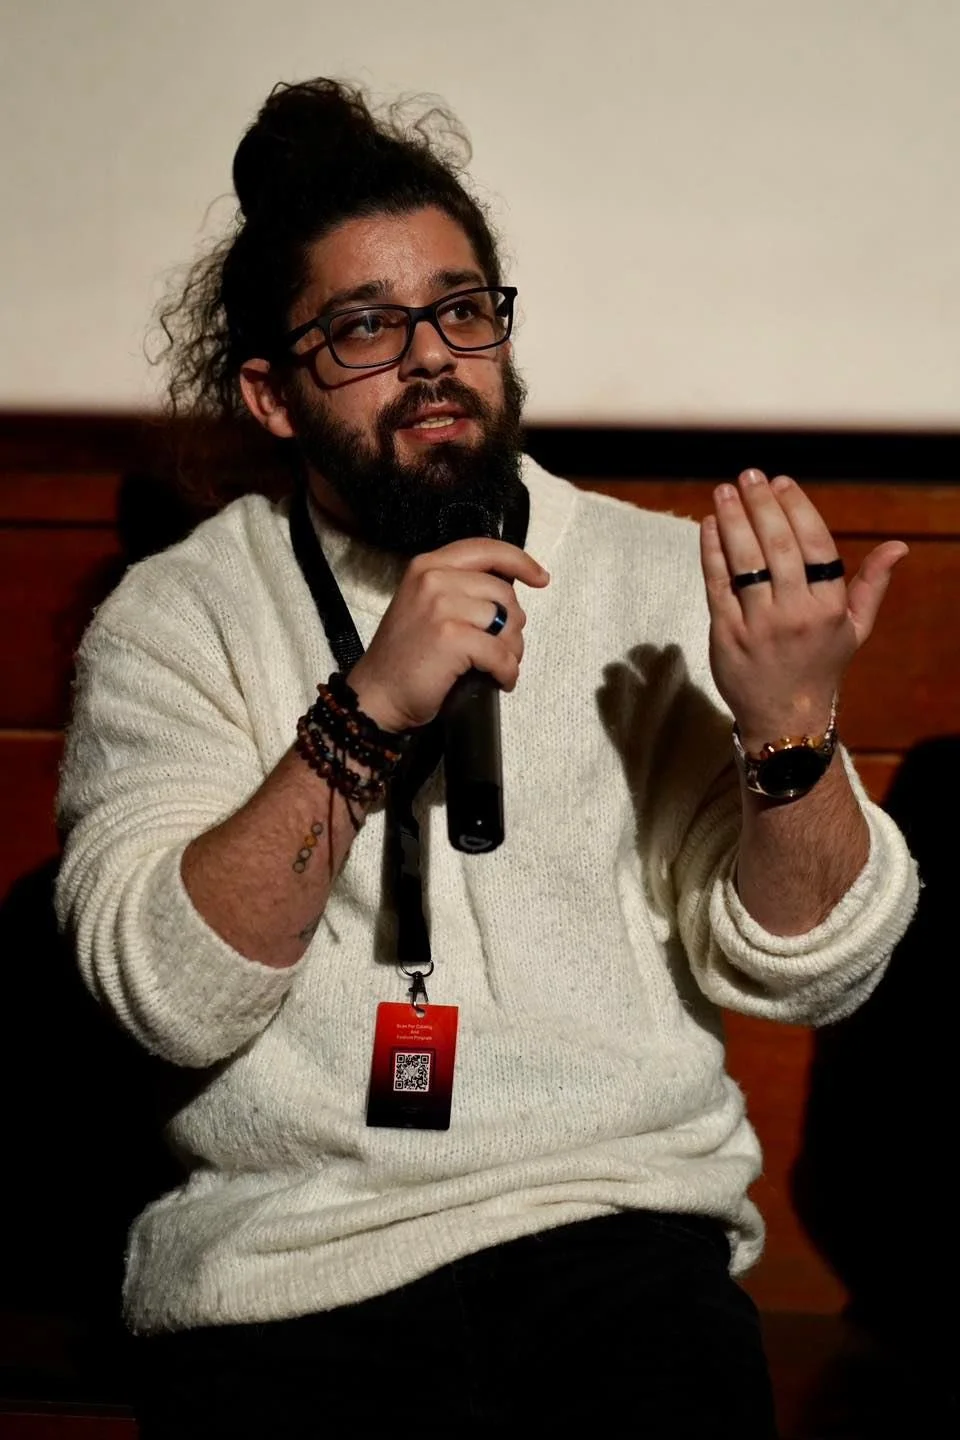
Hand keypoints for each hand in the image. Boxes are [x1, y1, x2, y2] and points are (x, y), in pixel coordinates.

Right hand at [347, 538, 549, 731]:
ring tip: (498, 665)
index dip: (520, 562)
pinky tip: (500, 680)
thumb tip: (505, 594)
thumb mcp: (424, 605)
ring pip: (507, 621)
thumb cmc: (404, 658)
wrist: (376, 696)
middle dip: (512, 624)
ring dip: (512, 650)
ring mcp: (441, 606)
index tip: (540, 578)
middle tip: (502, 649)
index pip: (486, 549)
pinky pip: (501, 652)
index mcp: (427, 566)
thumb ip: (458, 589)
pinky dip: (507, 671)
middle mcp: (433, 579)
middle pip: (503, 592)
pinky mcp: (451, 637)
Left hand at [700, 468, 907, 752]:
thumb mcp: (855, 629)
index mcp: (829, 607)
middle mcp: (796, 614)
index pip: (816, 546)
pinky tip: (707, 525)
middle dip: (762, 505)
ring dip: (732, 521)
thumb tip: (899, 546)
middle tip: (750, 476)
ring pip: (744, 562)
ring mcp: (759, 625)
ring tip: (724, 492)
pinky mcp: (727, 635)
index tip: (782, 482)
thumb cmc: (821, 666)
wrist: (785, 718)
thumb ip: (871, 584)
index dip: (798, 509)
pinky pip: (717, 585)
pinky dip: (711, 552)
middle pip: (778, 547)